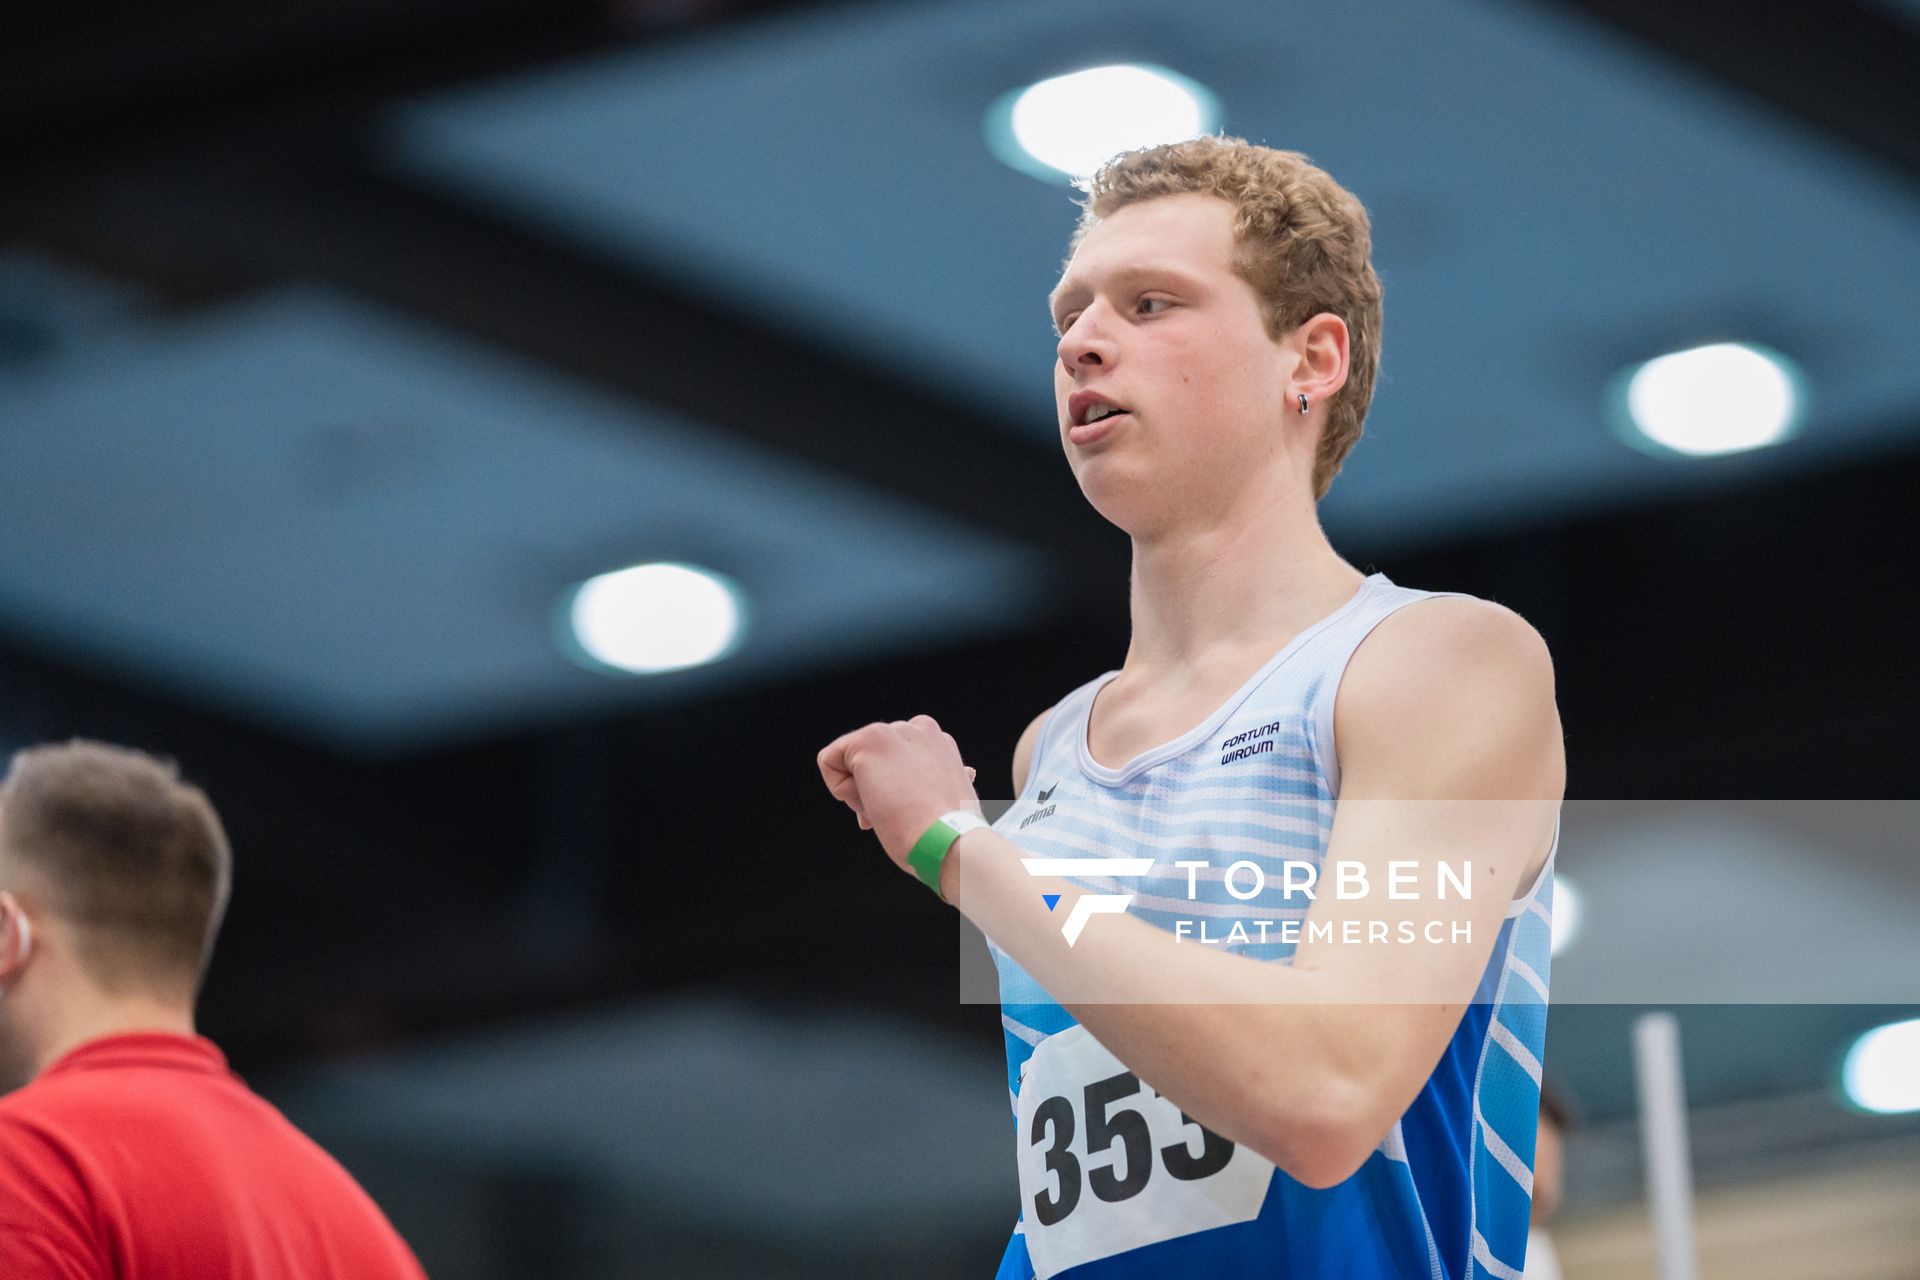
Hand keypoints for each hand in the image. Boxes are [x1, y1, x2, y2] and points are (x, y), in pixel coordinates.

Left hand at [816, 715, 981, 874]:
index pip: (893, 761)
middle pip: (870, 759)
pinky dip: (840, 789)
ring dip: (861, 792)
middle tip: (894, 813)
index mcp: (938, 743)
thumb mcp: (948, 797)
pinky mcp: (868, 740)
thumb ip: (942, 778)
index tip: (907, 810)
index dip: (892, 790)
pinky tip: (872, 802)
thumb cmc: (950, 832)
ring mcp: (893, 731)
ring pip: (849, 760)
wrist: (949, 840)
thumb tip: (966, 772)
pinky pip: (829, 761)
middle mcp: (918, 728)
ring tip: (889, 808)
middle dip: (873, 789)